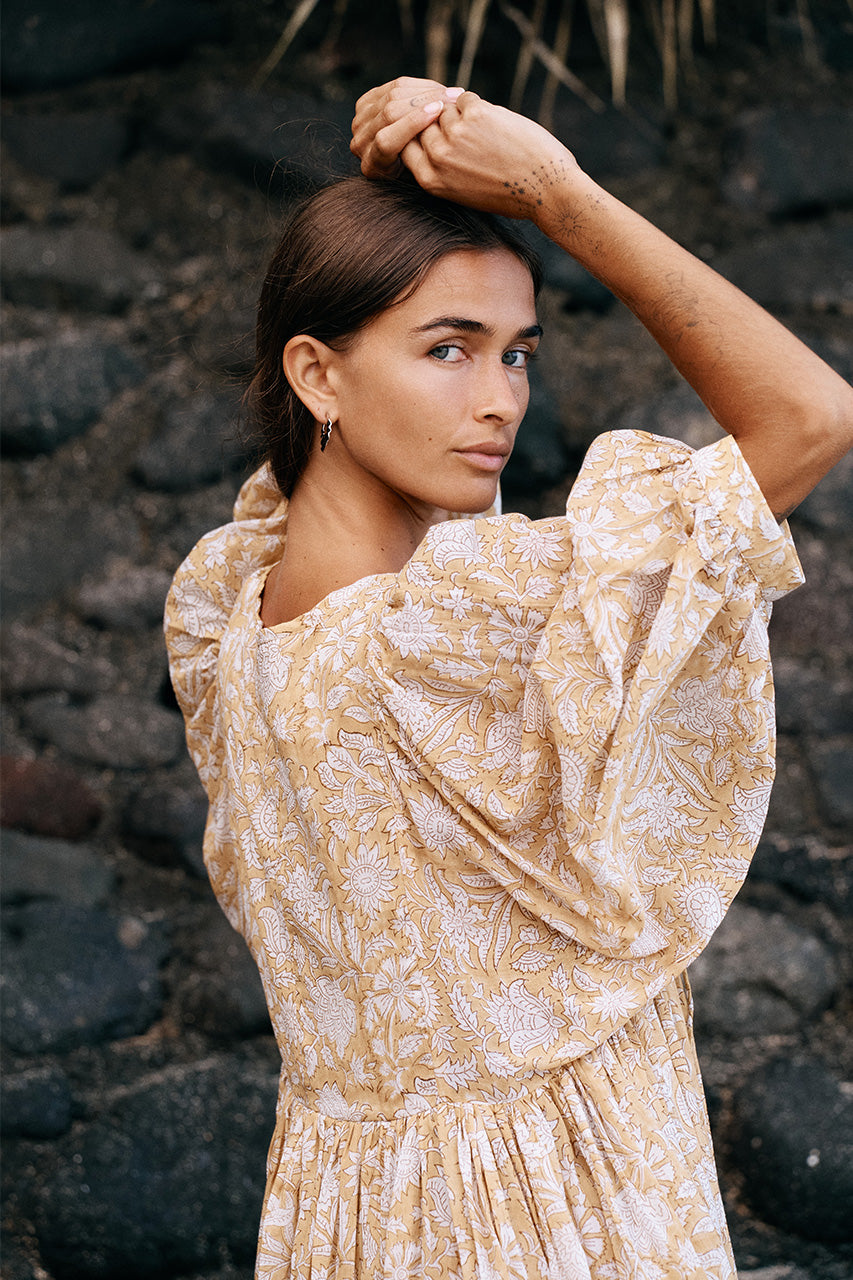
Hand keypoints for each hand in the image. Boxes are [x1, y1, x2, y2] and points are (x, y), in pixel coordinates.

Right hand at [351, 77, 579, 222]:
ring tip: (484, 130)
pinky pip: (466, 98)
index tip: (437, 138)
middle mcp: (438, 158)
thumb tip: (431, 131)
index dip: (421, 137)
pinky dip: (479, 105)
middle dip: (441, 123)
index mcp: (431, 180)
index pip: (407, 146)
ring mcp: (455, 135)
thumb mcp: (465, 191)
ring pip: (444, 108)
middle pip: (424, 125)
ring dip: (461, 113)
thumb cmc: (509, 194)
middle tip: (466, 128)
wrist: (545, 189)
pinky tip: (496, 123)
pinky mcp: (475, 115)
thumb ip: (444, 167)